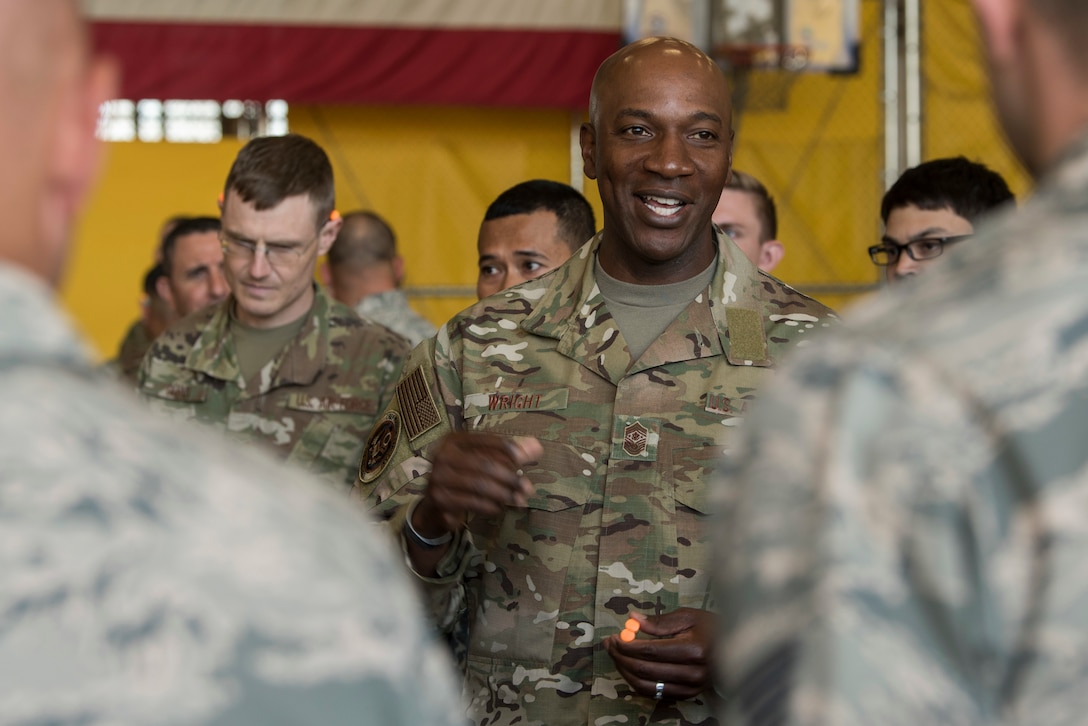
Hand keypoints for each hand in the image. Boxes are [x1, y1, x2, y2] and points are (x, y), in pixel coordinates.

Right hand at [413, 432, 542, 537]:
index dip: (509, 449)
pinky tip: (499, 508)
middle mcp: (443, 455)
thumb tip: (537, 446)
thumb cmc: (463, 477)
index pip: (487, 441)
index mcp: (454, 440)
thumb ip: (509, 454)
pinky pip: (471, 502)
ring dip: (504, 494)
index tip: (525, 459)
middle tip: (528, 489)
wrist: (434, 506)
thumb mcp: (483, 461)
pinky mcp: (439, 498)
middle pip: (485, 464)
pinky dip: (489, 506)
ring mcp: (438, 477)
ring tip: (519, 501)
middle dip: (510, 477)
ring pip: (479, 485)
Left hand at [603, 608, 714, 701]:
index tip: (615, 637)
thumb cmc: (711, 627)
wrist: (735, 648)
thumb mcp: (688, 616)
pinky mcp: (688, 695)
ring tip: (616, 655)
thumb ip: (659, 621)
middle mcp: (694, 672)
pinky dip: (637, 681)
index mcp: (695, 650)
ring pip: (647, 685)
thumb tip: (632, 619)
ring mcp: (691, 687)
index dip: (628, 645)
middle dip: (622, 657)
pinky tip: (629, 667)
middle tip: (610, 644)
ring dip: (625, 670)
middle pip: (646, 669)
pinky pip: (656, 693)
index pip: (651, 651)